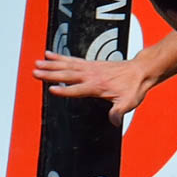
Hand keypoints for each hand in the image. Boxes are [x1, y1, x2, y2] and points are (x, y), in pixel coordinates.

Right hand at [31, 51, 148, 125]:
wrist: (140, 70)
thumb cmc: (134, 87)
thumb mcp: (129, 103)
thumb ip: (119, 112)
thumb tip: (114, 121)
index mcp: (97, 86)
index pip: (77, 89)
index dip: (64, 90)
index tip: (51, 89)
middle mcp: (91, 75)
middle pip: (67, 75)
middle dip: (50, 74)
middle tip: (36, 72)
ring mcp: (89, 67)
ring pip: (66, 65)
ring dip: (51, 64)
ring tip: (37, 63)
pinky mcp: (90, 63)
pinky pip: (72, 59)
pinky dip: (59, 57)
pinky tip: (49, 55)